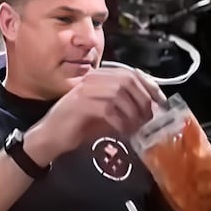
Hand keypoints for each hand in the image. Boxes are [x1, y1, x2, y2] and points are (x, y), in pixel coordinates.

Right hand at [26, 68, 164, 163]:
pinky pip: (107, 109)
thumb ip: (124, 108)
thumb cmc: (78, 126)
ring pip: (118, 92)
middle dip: (143, 99)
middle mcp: (92, 79)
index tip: (160, 101)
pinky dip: (120, 121)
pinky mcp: (79, 105)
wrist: (50, 138)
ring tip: (137, 126)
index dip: (148, 85)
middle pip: (127, 80)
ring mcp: (84, 90)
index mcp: (99, 78)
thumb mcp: (106, 114)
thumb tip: (149, 110)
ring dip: (132, 111)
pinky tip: (123, 131)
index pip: (130, 72)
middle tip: (149, 118)